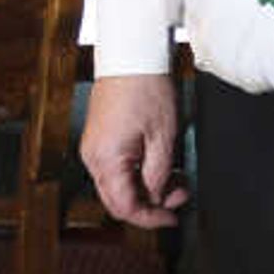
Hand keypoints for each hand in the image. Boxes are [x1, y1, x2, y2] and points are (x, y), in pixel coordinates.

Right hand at [82, 75, 186, 228]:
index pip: (124, 206)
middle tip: (180, 195)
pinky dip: (139, 173)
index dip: (150, 217)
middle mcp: (93, 157)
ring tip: (176, 177)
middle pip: (118, 200)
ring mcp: (94, 148)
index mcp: (106, 159)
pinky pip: (117, 168)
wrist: (131, 56)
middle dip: (151, 203)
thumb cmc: (146, 87)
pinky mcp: (100, 140)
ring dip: (148, 187)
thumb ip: (159, 173)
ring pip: (119, 185)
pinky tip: (161, 165)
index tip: (172, 217)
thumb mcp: (163, 135)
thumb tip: (157, 196)